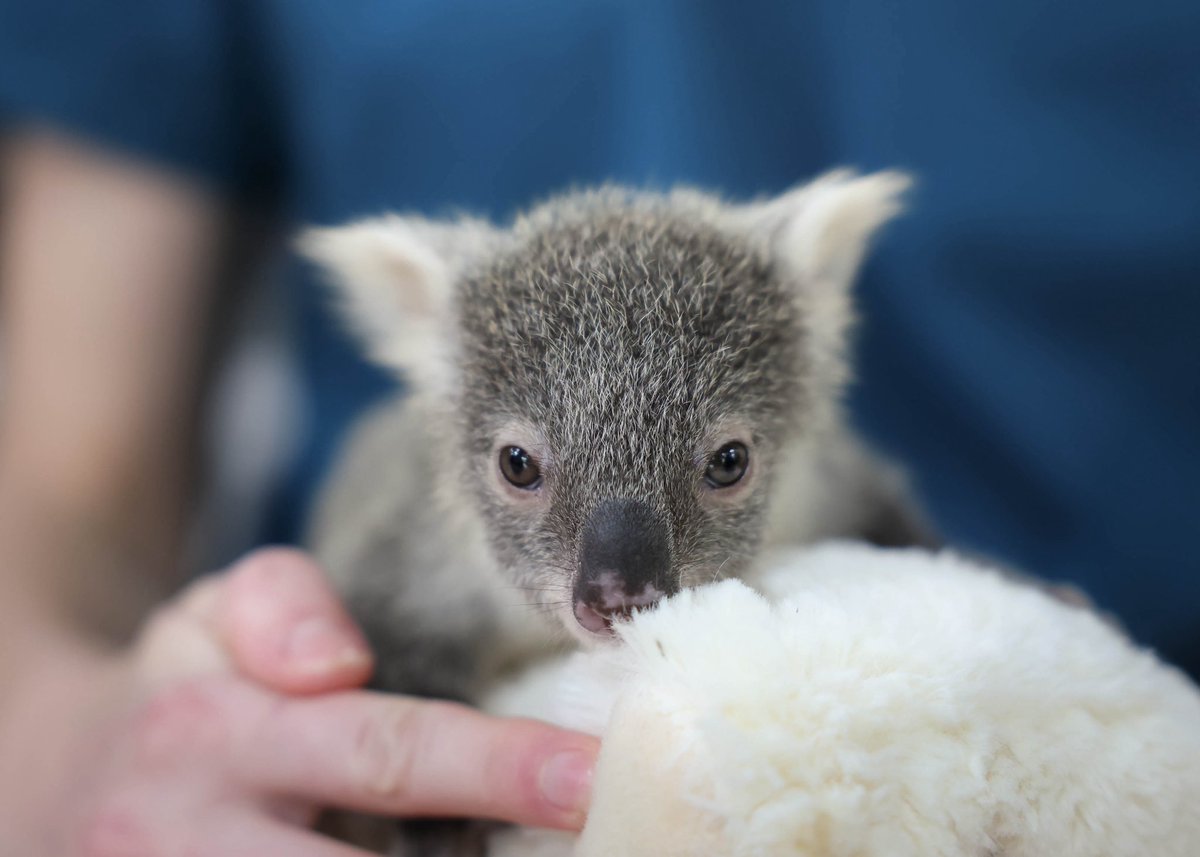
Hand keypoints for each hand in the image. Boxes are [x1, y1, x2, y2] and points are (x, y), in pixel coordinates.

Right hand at [2, 550, 596, 855]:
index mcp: (214, 734)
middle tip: (605, 847)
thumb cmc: (177, 695)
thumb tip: (340, 663)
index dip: (500, 770)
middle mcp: (192, 842)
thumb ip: (280, 603)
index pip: (384, 754)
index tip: (592, 775)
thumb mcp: (209, 613)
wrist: (46, 788)